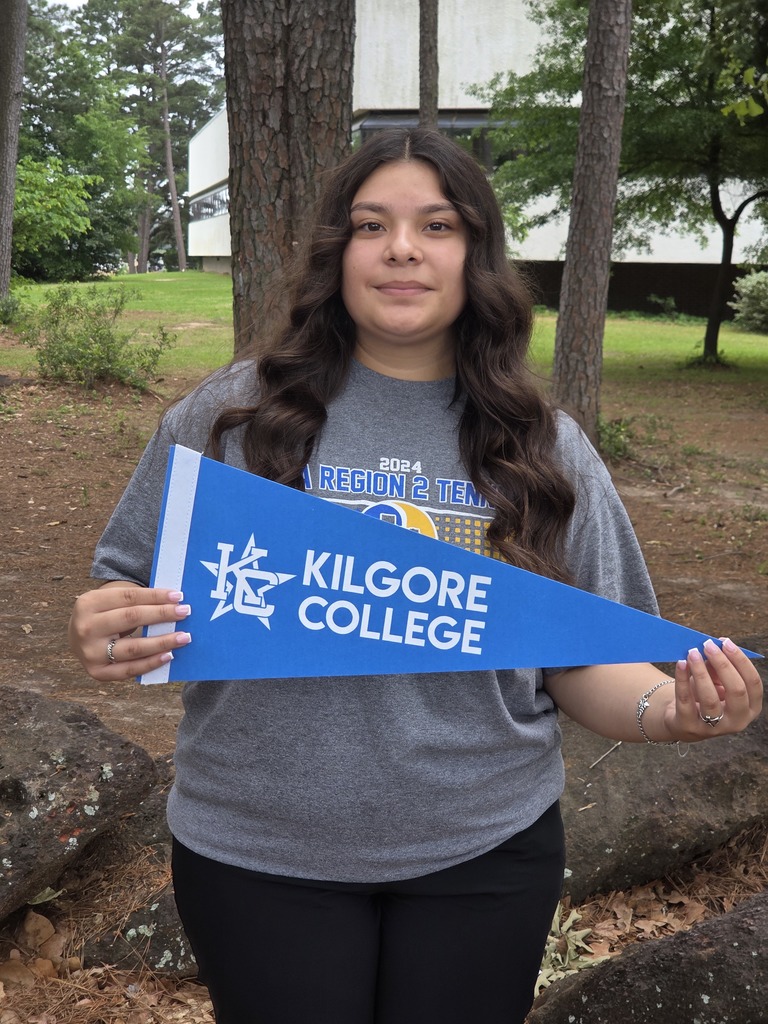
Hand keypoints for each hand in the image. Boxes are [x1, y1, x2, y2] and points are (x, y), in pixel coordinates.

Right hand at [69, 582, 191, 680]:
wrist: (77, 638)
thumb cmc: (104, 614)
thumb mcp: (110, 601)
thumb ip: (136, 601)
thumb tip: (174, 602)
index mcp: (89, 603)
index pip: (129, 597)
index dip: (155, 596)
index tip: (178, 596)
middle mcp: (86, 628)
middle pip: (131, 618)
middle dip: (162, 614)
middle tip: (185, 612)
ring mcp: (90, 652)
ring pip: (133, 648)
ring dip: (162, 642)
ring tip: (183, 637)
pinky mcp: (97, 672)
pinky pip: (129, 670)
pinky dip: (151, 663)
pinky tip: (168, 655)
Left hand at [661, 638, 762, 741]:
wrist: (682, 718)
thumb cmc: (705, 694)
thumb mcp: (716, 681)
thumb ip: (718, 666)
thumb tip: (715, 646)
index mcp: (751, 707)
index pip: (753, 683)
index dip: (741, 661)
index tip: (726, 642)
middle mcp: (737, 721)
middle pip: (736, 690)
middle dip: (723, 664)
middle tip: (708, 645)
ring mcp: (714, 728)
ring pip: (710, 698)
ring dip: (701, 672)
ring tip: (692, 653)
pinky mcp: (690, 727)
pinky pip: (686, 701)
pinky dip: (682, 679)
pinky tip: (681, 663)